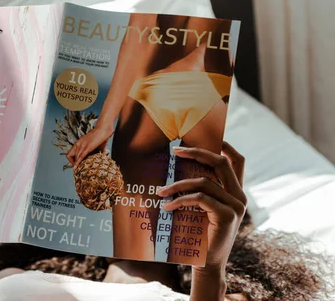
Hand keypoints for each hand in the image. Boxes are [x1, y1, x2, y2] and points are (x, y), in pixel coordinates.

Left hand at [66, 123, 113, 167]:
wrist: (103, 129)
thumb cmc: (100, 136)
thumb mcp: (95, 145)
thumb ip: (97, 150)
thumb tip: (103, 155)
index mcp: (78, 143)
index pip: (69, 154)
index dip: (71, 160)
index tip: (76, 165)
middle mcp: (78, 144)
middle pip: (69, 156)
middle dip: (73, 163)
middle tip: (77, 169)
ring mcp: (82, 145)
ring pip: (75, 157)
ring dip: (76, 164)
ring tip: (78, 170)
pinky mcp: (88, 147)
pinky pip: (81, 156)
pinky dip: (78, 163)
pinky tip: (76, 167)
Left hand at [157, 142, 246, 271]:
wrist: (207, 264)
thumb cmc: (199, 234)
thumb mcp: (200, 208)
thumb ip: (198, 190)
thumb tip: (177, 166)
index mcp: (235, 192)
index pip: (237, 161)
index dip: (225, 145)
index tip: (206, 135)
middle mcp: (239, 196)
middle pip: (222, 162)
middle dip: (198, 152)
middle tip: (175, 151)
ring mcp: (236, 206)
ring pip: (205, 182)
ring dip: (178, 184)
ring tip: (160, 191)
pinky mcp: (228, 216)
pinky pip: (200, 198)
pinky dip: (181, 199)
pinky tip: (168, 205)